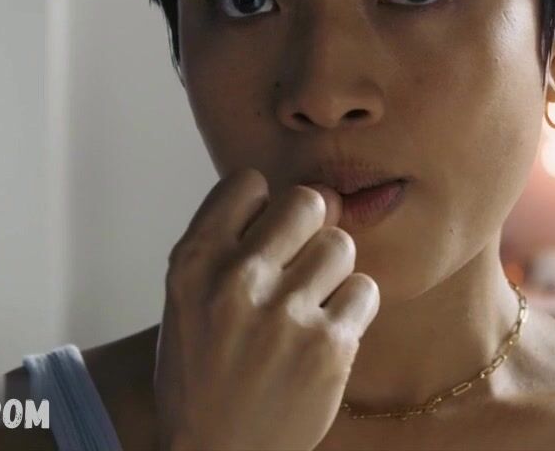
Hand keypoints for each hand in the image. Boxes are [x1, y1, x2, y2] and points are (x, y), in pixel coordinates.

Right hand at [154, 168, 379, 450]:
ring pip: (341, 245)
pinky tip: (327, 334)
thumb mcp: (190, 300)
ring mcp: (285, 314)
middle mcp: (236, 281)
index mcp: (193, 263)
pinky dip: (353, 311)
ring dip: (333, 272)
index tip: (263, 240)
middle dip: (311, 227)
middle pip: (307, 201)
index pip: (248, 182)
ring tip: (311, 305)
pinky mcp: (329, 347)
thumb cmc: (206, 372)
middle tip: (301, 264)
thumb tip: (322, 195)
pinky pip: (364, 291)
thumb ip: (235, 243)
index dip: (263, 208)